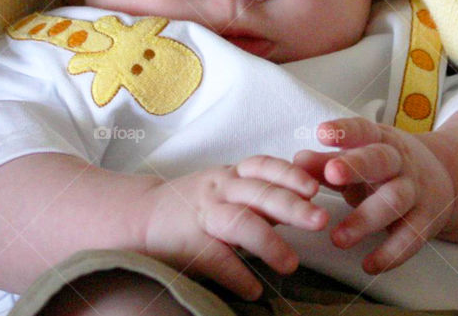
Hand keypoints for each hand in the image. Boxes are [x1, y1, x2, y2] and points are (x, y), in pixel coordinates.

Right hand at [137, 155, 327, 299]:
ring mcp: (203, 215)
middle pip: (259, 193)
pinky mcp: (187, 244)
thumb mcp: (226, 190)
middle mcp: (219, 190)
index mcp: (232, 175)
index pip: (264, 166)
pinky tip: (254, 289)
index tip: (315, 185)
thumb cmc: (193, 206)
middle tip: (320, 220)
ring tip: (291, 265)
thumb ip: (261, 195)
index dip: (290, 174)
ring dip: (269, 242)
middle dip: (292, 205)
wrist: (137, 217)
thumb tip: (306, 202)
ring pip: (240, 222)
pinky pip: (215, 259)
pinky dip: (236, 274)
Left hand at [293, 117, 454, 273]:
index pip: (362, 130)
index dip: (344, 131)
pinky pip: (410, 238)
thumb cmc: (384, 168)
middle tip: (331, 174)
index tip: (322, 133)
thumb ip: (325, 162)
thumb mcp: (357, 158)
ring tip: (337, 238)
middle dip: (356, 166)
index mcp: (379, 140)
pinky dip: (390, 253)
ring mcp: (415, 191)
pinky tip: (368, 265)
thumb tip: (295, 162)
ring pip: (394, 201)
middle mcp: (400, 162)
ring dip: (366, 219)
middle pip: (380, 161)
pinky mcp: (425, 221)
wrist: (446, 178)